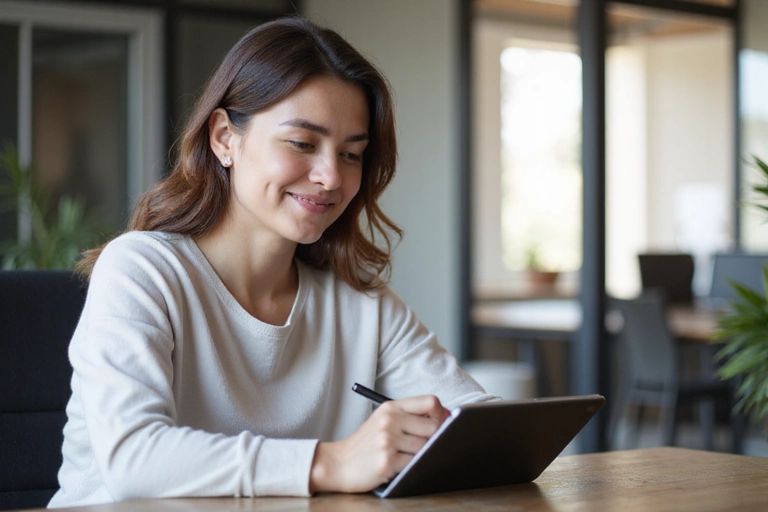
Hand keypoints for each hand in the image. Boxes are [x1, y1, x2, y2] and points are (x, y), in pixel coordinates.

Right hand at [309, 394, 449, 493]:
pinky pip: (414, 464)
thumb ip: (410, 416)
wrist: (338, 463)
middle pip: (434, 427)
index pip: (430, 402)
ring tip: (405, 456)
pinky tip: (397, 465)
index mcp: (391, 407)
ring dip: (420, 455)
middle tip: (423, 446)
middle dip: (434, 439)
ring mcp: (387, 441)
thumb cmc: (366, 443)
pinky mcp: (387, 461)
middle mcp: (389, 420)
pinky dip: (411, 468)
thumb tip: (447, 416)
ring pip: (425, 448)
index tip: (443, 424)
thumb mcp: (384, 420)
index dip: (442, 414)